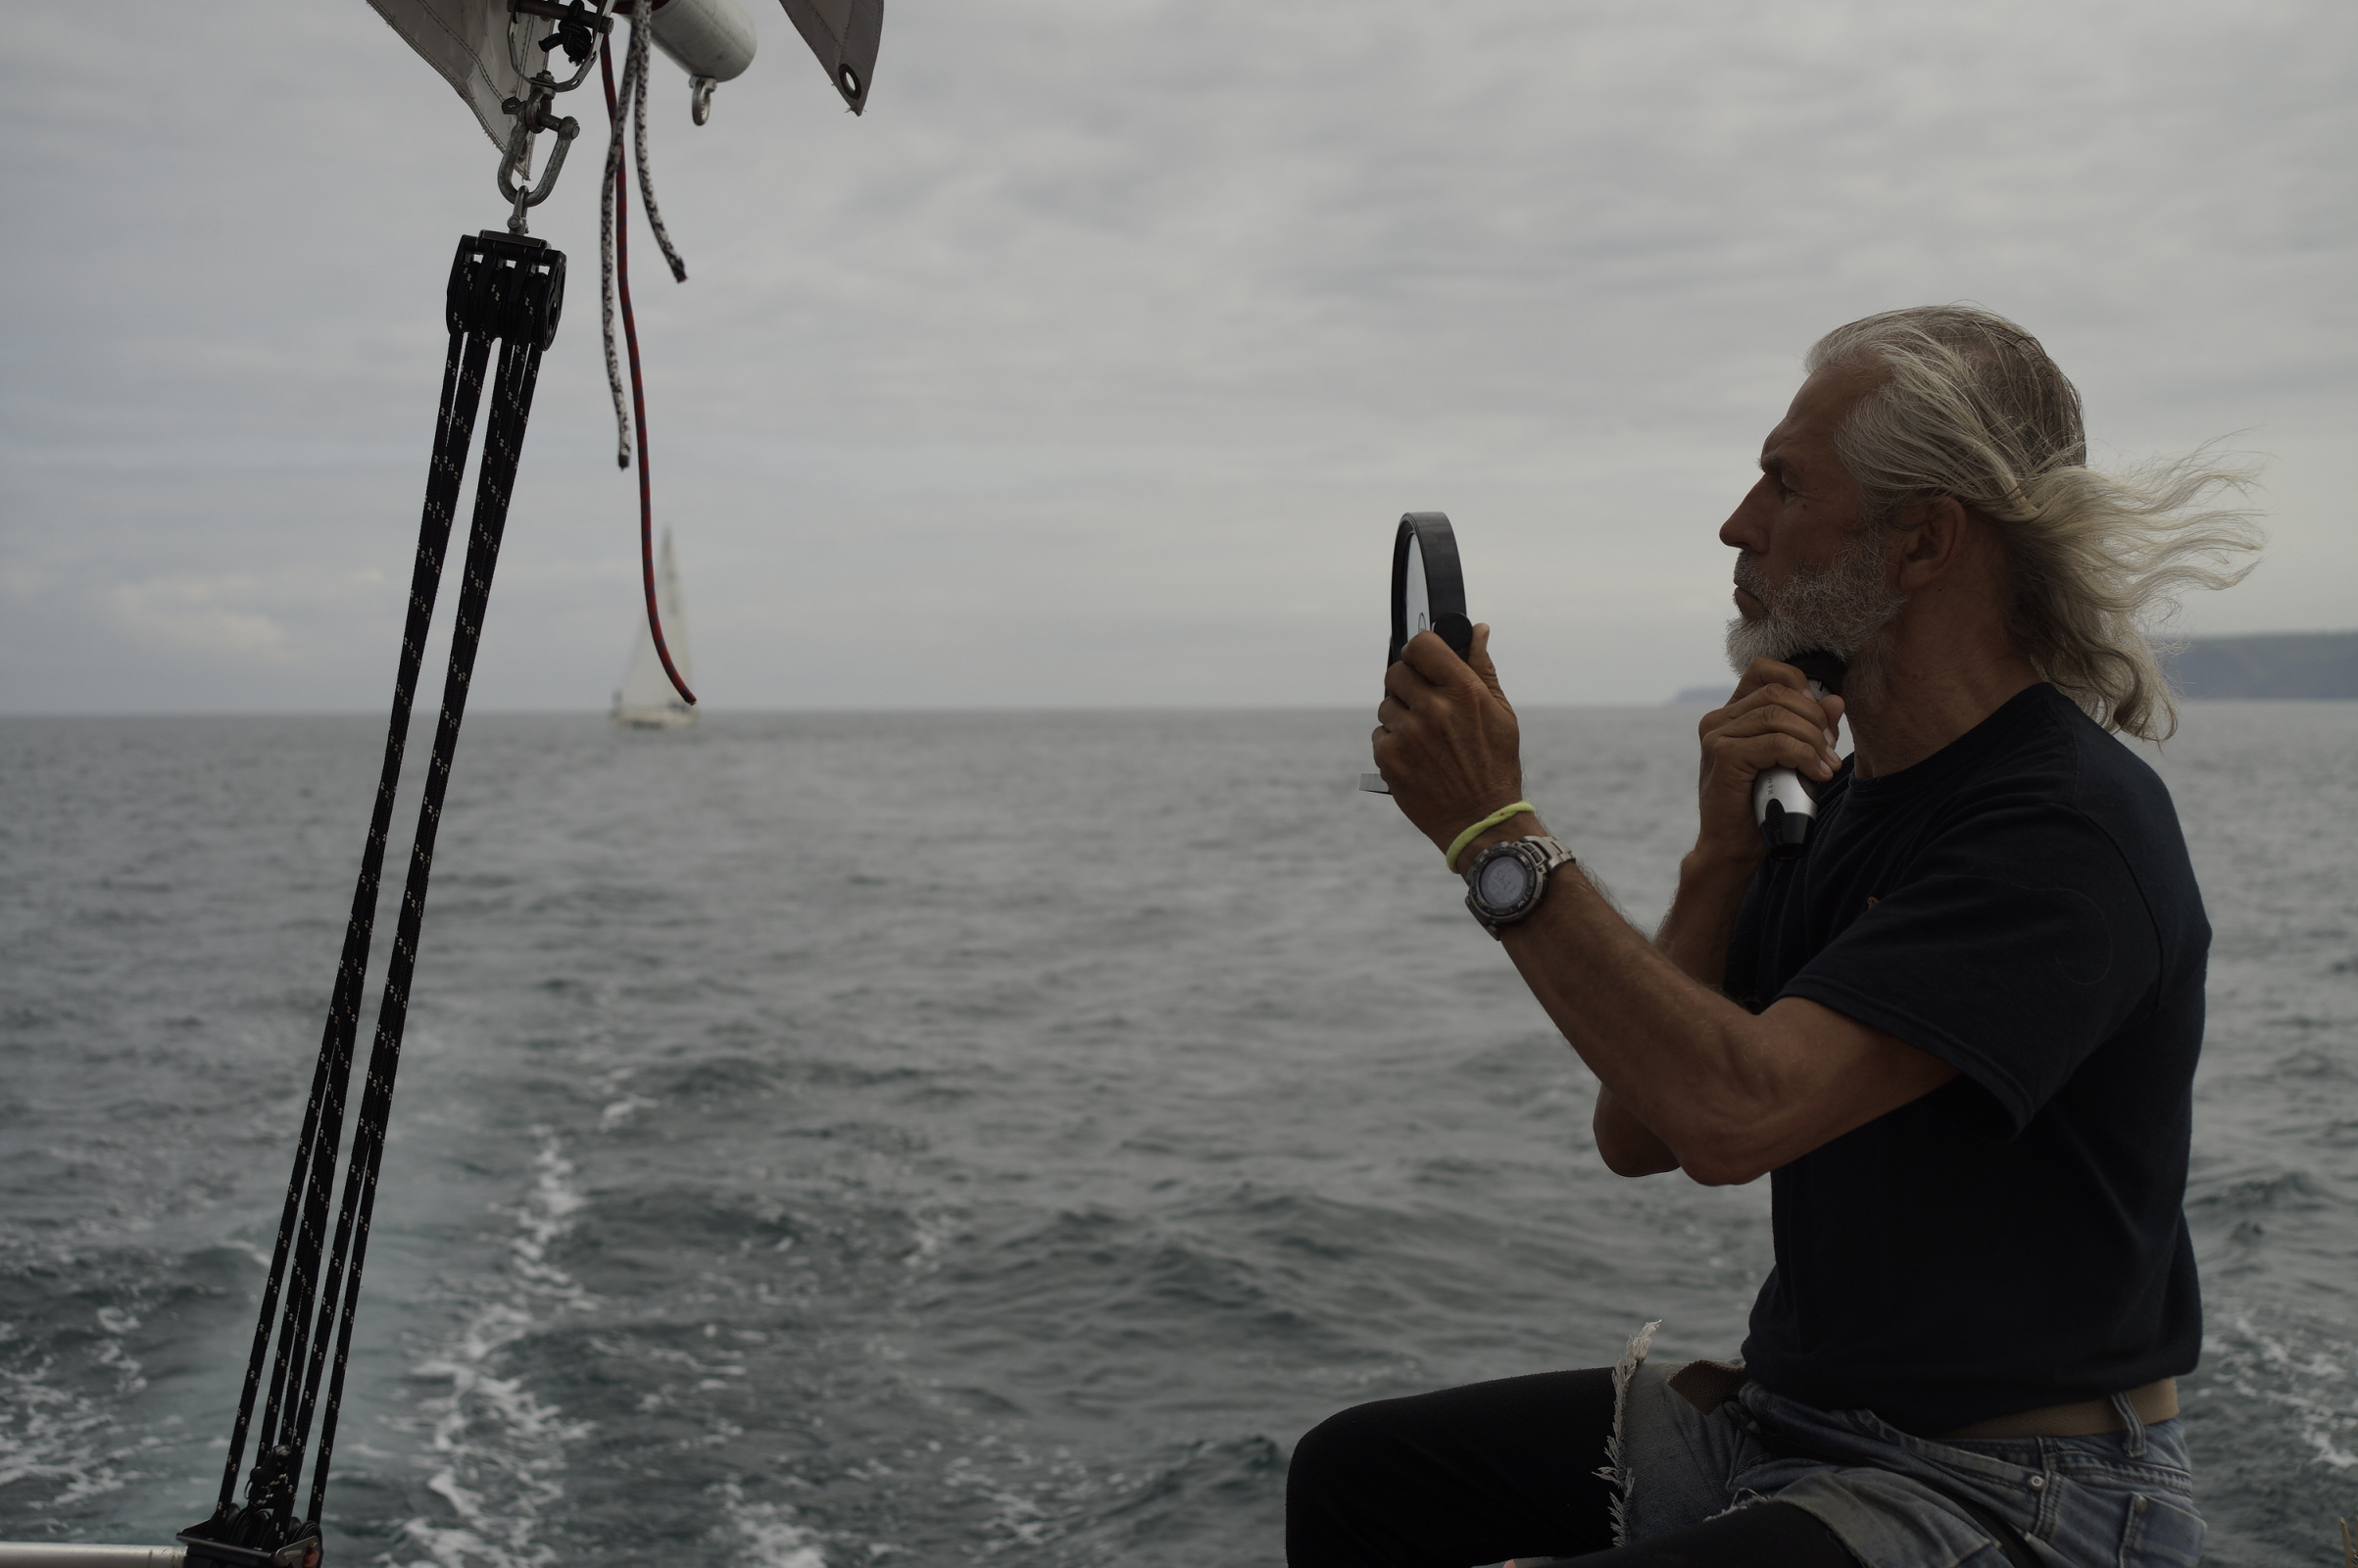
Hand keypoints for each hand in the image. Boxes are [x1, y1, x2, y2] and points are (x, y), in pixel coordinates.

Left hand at [1369, 623, 1524, 855]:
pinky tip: (1417, 758)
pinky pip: (1380, 735)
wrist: (1481, 820)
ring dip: (1401, 716)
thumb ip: (1482, 668)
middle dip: (1407, 684)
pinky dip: (1393, 743)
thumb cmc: (1494, 764)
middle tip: (1424, 703)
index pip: (1422, 645)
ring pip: (1386, 705)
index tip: (1422, 661)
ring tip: (1426, 738)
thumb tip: (1476, 630)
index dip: (1419, 651)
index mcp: (1463, 691)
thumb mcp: (1500, 713)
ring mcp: (1408, 735)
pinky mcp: (1389, 759)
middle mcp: (1433, 709)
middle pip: (1395, 672)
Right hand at [1693, 658, 1845, 866]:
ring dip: (1813, 740)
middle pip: (1778, 692)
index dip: (1799, 683)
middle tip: (1831, 750)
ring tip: (1828, 765)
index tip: (1820, 716)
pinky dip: (1805, 756)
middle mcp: (1718, 719)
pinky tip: (1818, 773)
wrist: (1732, 847)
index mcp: (1731, 714)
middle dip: (1814, 718)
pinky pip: (1776, 743)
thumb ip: (1811, 729)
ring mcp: (1717, 735)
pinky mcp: (1724, 755)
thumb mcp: (1792, 761)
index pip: (1764, 670)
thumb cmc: (1760, 806)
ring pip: (1778, 716)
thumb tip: (1836, 700)